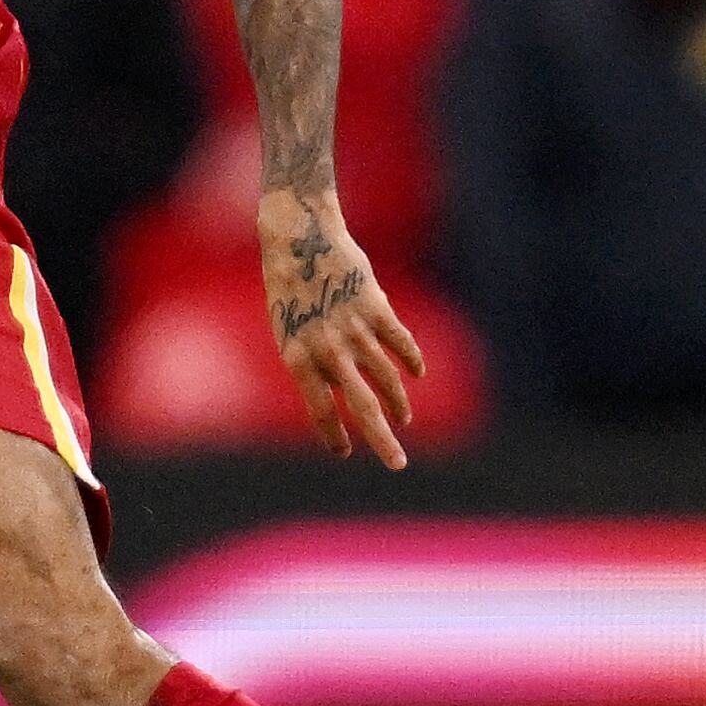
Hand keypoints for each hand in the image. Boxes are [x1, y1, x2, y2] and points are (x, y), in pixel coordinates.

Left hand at [259, 191, 424, 468]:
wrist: (299, 240)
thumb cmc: (289, 290)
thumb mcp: (289, 331)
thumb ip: (315, 363)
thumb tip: (344, 393)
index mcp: (297, 357)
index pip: (320, 409)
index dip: (333, 434)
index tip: (344, 452)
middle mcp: (327, 349)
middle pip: (362, 405)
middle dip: (382, 439)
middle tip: (397, 465)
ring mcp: (354, 329)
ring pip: (386, 378)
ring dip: (397, 403)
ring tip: (402, 419)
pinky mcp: (376, 308)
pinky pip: (401, 343)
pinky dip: (411, 360)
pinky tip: (416, 375)